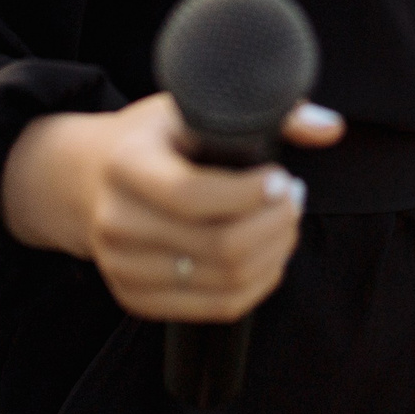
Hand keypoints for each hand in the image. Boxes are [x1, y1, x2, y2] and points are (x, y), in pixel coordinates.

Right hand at [0, 94, 345, 321]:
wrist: (85, 179)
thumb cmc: (152, 137)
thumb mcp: (192, 106)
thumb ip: (267, 111)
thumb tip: (330, 127)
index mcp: (126, 165)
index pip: (192, 195)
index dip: (249, 193)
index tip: (281, 178)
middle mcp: (116, 222)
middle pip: (218, 246)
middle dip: (275, 224)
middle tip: (293, 198)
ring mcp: (122, 267)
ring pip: (225, 282)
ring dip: (274, 253)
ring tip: (284, 221)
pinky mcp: (135, 298)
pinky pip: (216, 308)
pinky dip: (258, 284)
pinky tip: (268, 253)